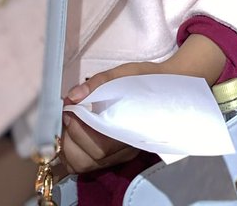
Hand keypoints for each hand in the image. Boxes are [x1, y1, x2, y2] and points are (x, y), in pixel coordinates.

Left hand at [60, 36, 225, 175]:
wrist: (168, 83)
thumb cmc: (146, 77)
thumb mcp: (123, 72)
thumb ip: (98, 83)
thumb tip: (73, 96)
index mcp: (131, 130)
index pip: (100, 146)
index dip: (79, 131)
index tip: (69, 109)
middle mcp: (128, 148)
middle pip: (91, 160)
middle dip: (72, 140)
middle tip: (67, 115)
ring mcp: (123, 152)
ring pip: (89, 164)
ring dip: (72, 146)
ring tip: (71, 122)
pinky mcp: (117, 152)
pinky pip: (91, 161)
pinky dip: (78, 149)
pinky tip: (77, 130)